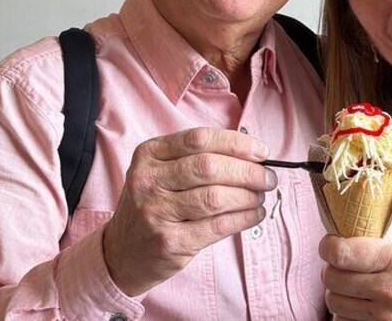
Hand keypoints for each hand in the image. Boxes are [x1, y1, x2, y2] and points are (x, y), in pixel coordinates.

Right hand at [102, 127, 275, 295]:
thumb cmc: (154, 204)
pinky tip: (253, 214)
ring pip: (216, 197)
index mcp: (149, 155)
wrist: (123, 252)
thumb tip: (252, 155)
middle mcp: (148, 181)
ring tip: (260, 196)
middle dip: (248, 171)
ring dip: (248, 196)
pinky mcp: (170, 242)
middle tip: (268, 177)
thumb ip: (198, 158)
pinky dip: (244, 218)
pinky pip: (218, 226)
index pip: (199, 139)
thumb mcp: (162, 172)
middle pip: (209, 167)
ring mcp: (156, 212)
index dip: (236, 143)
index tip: (261, 151)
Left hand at [319, 224, 391, 319]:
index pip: (341, 252)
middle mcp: (390, 289)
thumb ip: (384, 234)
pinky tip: (360, 306)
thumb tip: (354, 218)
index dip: (328, 246)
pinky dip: (347, 314)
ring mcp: (386, 317)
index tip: (330, 245)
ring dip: (338, 293)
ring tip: (352, 286)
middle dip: (333, 269)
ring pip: (334, 303)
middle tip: (342, 266)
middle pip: (332, 278)